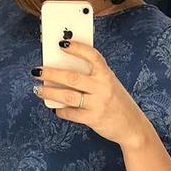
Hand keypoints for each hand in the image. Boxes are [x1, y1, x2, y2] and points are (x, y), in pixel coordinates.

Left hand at [33, 39, 147, 146]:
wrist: (133, 127)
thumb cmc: (117, 102)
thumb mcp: (109, 84)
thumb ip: (92, 76)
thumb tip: (62, 68)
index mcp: (107, 75)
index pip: (92, 56)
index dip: (77, 48)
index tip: (61, 44)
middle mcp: (103, 87)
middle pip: (72, 77)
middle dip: (51, 74)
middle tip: (37, 71)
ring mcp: (98, 104)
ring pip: (68, 96)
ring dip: (49, 92)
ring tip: (38, 90)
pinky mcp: (94, 119)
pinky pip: (71, 113)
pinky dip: (61, 111)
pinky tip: (56, 108)